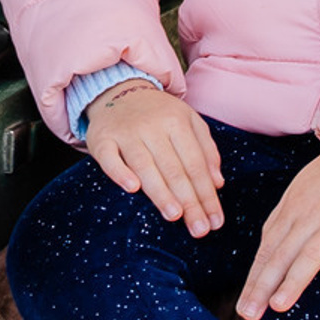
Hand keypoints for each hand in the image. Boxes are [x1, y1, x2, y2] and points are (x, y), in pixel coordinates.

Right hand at [85, 84, 224, 235]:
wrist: (117, 91)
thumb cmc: (158, 114)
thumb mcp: (188, 121)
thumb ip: (206, 149)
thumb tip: (218, 183)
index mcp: (177, 122)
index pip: (196, 163)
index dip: (207, 194)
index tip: (216, 220)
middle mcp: (152, 126)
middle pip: (174, 169)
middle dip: (190, 201)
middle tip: (200, 228)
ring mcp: (126, 133)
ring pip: (145, 166)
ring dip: (161, 192)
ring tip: (175, 216)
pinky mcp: (102, 139)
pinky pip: (109, 158)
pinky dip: (120, 172)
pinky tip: (132, 189)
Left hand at [237, 145, 319, 319]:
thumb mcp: (298, 192)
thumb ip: (282, 221)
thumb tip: (265, 251)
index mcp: (291, 212)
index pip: (267, 251)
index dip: (254, 279)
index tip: (243, 305)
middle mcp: (308, 218)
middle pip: (282, 255)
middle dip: (263, 286)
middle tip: (249, 314)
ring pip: (311, 254)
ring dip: (293, 280)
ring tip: (278, 306)